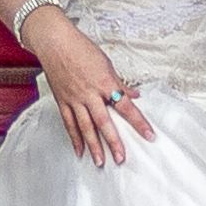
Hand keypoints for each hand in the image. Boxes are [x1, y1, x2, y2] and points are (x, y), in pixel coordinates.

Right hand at [28, 13, 153, 167]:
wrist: (55, 43)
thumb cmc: (81, 49)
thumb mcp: (107, 64)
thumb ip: (120, 84)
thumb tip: (134, 96)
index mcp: (105, 83)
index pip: (126, 106)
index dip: (138, 122)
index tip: (149, 134)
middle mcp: (90, 94)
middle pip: (104, 122)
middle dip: (113, 141)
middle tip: (121, 158)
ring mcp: (75, 99)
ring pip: (86, 127)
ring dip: (94, 146)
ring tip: (100, 162)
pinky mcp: (63, 102)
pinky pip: (69, 124)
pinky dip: (75, 139)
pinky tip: (80, 151)